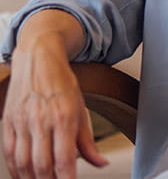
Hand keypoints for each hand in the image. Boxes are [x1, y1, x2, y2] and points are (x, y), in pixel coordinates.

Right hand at [3, 36, 107, 177]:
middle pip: (42, 166)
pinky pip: (9, 154)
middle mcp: (41, 121)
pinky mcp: (8, 122)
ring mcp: (21, 122)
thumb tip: (100, 163)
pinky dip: (15, 170)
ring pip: (23, 164)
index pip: (64, 160)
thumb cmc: (61, 83)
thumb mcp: (81, 109)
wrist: (39, 59)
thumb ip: (88, 141)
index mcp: (63, 117)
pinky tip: (24, 176)